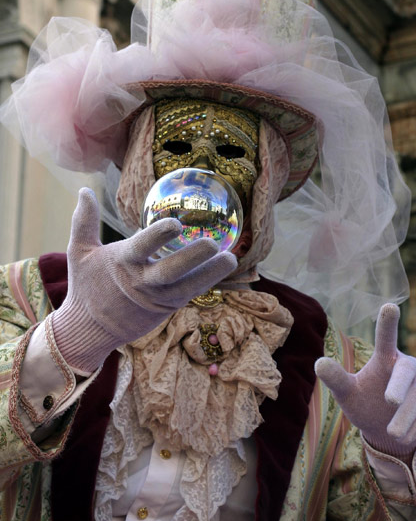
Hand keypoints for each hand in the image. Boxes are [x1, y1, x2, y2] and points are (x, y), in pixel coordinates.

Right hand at [52, 188, 236, 371]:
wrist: (88, 330)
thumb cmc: (86, 285)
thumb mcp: (78, 252)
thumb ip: (83, 221)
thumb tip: (83, 190)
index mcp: (121, 263)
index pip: (143, 247)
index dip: (159, 236)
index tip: (176, 225)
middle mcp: (142, 282)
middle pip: (171, 271)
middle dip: (193, 258)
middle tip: (213, 243)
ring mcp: (156, 298)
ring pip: (188, 287)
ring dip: (211, 273)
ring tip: (231, 258)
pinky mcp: (167, 308)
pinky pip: (190, 293)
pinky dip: (207, 281)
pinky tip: (224, 266)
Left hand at [315, 303, 415, 461]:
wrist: (388, 433)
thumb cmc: (365, 403)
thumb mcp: (347, 393)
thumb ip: (336, 378)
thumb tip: (318, 363)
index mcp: (385, 357)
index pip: (386, 337)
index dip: (388, 323)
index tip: (389, 306)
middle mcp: (407, 365)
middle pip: (407, 371)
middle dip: (399, 386)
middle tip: (390, 401)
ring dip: (406, 416)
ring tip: (392, 432)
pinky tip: (406, 435)